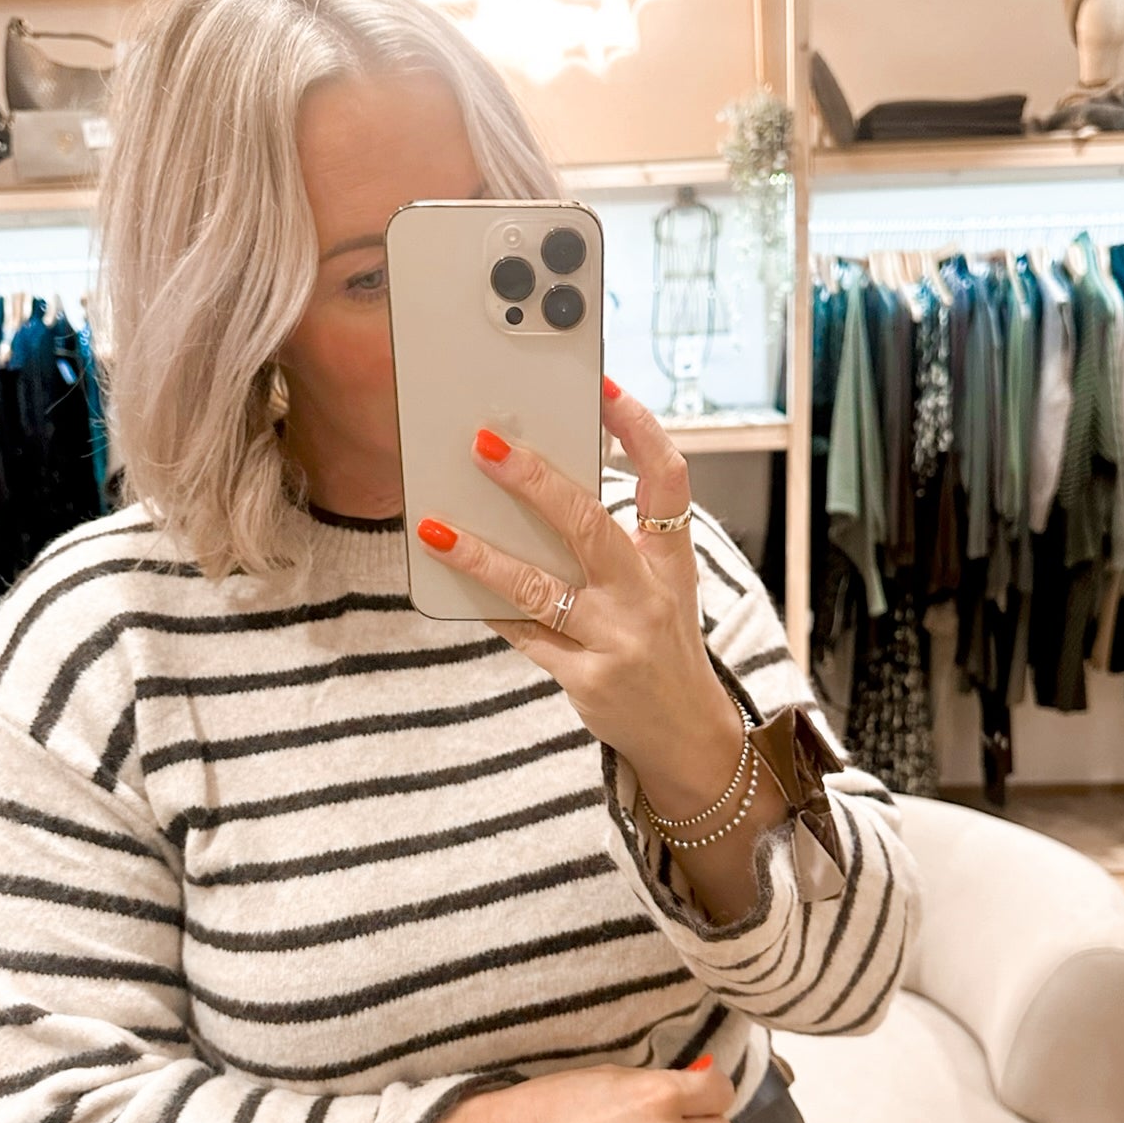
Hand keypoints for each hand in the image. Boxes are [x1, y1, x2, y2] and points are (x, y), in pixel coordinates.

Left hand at [413, 380, 729, 773]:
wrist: (688, 734)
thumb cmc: (661, 642)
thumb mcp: (661, 583)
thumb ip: (616, 539)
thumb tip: (540, 485)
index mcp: (672, 558)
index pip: (667, 478)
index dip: (639, 428)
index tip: (603, 388)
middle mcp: (648, 595)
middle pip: (588, 524)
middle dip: (535, 481)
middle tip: (485, 445)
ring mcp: (618, 640)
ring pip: (539, 587)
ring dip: (482, 556)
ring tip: (436, 528)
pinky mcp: (587, 679)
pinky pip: (525, 634)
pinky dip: (489, 606)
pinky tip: (452, 581)